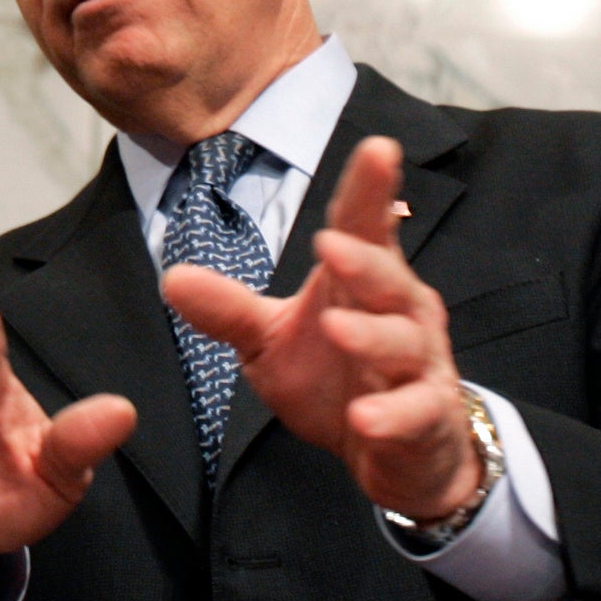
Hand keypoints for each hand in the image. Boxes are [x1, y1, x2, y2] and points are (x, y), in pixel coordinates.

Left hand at [161, 136, 481, 521]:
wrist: (393, 453)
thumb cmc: (334, 380)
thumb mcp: (269, 342)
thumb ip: (229, 309)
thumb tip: (171, 278)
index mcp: (361, 281)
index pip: (364, 226)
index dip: (370, 188)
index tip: (378, 147)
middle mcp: (401, 312)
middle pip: (387, 276)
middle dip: (362, 260)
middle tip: (327, 245)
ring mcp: (420, 364)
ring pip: (403, 342)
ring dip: (370, 335)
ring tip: (335, 328)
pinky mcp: (428, 417)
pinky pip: (415, 413)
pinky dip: (392, 414)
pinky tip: (364, 418)